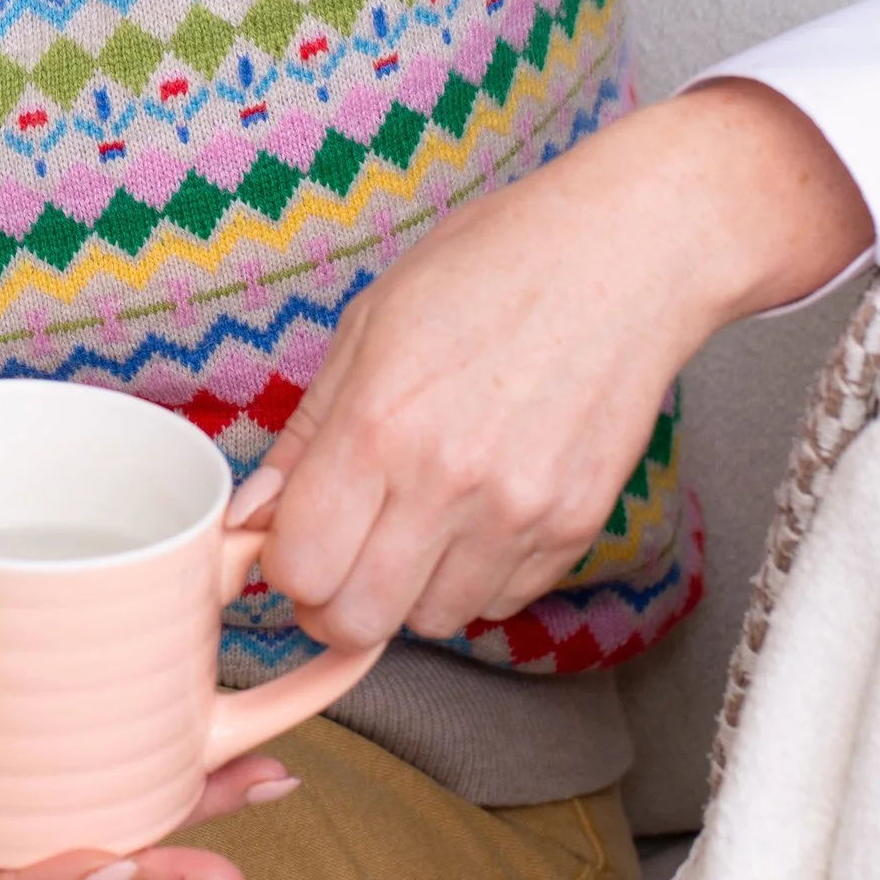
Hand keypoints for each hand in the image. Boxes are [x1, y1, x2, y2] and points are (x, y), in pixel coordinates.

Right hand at [0, 604, 300, 879]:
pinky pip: (119, 785)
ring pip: (110, 834)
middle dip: (150, 877)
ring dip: (193, 821)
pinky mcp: (48, 773)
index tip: (106, 868)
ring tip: (270, 790)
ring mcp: (13, 813)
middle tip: (221, 873)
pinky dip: (186, 775)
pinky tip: (252, 755)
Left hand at [261, 79, 870, 658]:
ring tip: (419, 520)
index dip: (283, 564)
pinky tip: (478, 510)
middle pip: (356, 621)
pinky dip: (476, 575)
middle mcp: (447, 483)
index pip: (299, 567)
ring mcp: (518, 513)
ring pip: (429, 622)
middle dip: (333, 602)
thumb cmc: (490, 268)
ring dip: (408, 589)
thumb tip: (255, 512)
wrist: (624, 257)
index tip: (294, 540)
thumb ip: (306, 432)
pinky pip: (501, 600)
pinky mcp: (574, 528)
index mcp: (379, 424)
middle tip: (340, 557)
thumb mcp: (369, 325)